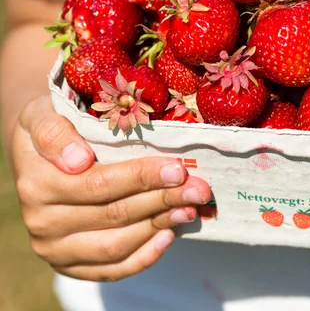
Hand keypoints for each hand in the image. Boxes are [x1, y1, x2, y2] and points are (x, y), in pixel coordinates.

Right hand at [12, 96, 211, 281]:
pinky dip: (144, 256)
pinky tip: (169, 235)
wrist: (37, 154)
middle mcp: (43, 222)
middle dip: (163, 200)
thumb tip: (78, 160)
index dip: (142, 178)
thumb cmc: (53, 126)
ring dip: (160, 225)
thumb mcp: (42, 115)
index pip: (100, 185)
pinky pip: (112, 269)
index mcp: (37, 185)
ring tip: (191, 208)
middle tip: (199, 189)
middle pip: (115, 215)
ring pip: (117, 244)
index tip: (178, 169)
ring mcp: (56, 249)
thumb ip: (53, 133)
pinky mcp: (71, 265)